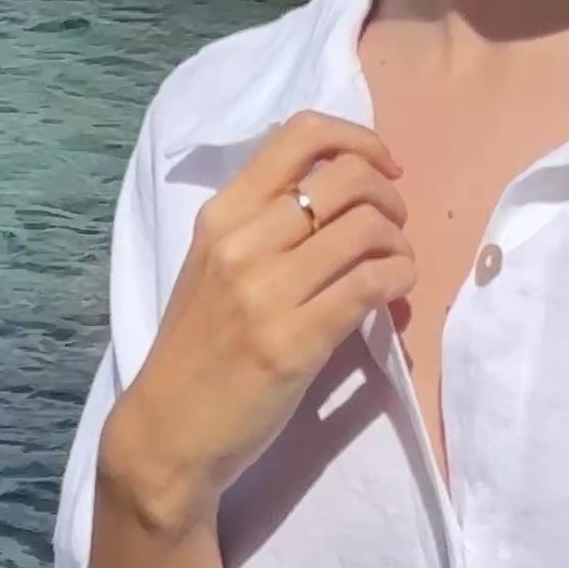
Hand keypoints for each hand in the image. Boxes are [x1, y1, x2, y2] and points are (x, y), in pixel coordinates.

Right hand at [100, 111, 414, 537]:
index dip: (359, 140)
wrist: (168, 432)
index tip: (383, 168)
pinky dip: (398, 281)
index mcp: (222, 214)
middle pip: (345, 178)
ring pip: (367, 229)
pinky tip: (396, 296)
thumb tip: (334, 201)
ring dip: (400, 244)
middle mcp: (244, 240)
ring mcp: (268, 291)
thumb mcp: (212, 269)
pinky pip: (370, 286)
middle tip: (395, 229)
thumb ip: (262, 229)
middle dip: (389, 196)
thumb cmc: (196, 354)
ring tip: (397, 267)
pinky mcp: (296, 341)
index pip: (298, 136)